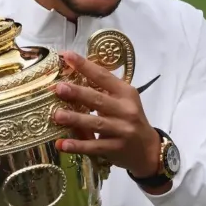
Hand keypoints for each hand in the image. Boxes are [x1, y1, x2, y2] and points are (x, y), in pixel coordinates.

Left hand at [52, 50, 160, 179]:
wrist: (148, 149)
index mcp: (126, 92)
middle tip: (59, 88)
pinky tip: (62, 144)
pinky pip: (94, 147)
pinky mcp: (117, 148)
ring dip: (75, 119)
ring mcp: (122, 130)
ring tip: (57, 115)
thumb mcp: (123, 101)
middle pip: (98, 99)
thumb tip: (71, 77)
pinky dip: (78, 146)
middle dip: (78, 93)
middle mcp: (126, 109)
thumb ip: (103, 91)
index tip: (67, 56)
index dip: (85, 66)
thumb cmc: (130, 119)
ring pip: (96, 123)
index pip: (103, 76)